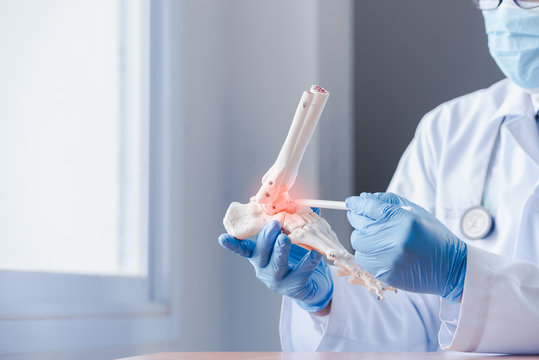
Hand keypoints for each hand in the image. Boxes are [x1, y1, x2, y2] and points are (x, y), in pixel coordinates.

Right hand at [218, 218, 332, 311]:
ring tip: (285, 239)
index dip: (233, 244)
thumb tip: (300, 204)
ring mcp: (277, 279)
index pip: (243, 249)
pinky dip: (308, 262)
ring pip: (277, 265)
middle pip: (261, 253)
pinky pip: (301, 273)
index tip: (223, 238)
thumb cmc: (296, 258)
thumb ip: (292, 223)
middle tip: (273, 224)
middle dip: (266, 238)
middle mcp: (264, 267)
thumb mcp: (290, 240)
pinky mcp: (293, 287)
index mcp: (259, 255)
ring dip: (280, 250)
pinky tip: (315, 254)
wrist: (311, 285)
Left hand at [346, 192, 466, 302]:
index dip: (357, 203)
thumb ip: (389, 203)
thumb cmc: (434, 237)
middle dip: (359, 218)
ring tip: (379, 236)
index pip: (369, 207)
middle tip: (365, 218)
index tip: (352, 202)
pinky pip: (362, 258)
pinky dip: (367, 252)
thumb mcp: (416, 212)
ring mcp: (388, 259)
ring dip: (364, 236)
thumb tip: (365, 198)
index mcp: (404, 220)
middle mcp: (394, 239)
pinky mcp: (384, 274)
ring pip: (357, 241)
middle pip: (359, 224)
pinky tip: (380, 250)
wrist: (451, 269)